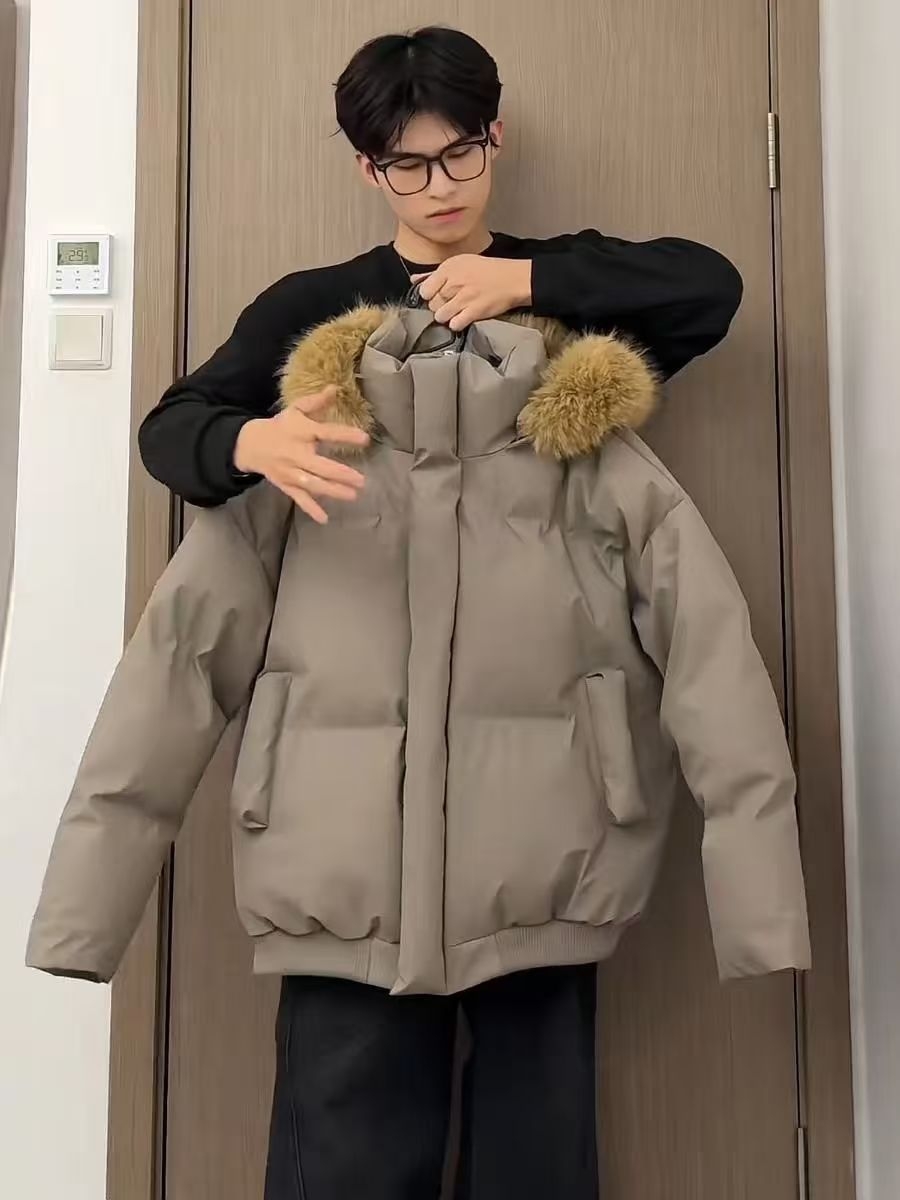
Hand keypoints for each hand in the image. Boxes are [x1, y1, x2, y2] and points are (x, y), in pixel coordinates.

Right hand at [234, 386, 369, 524]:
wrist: (250, 444)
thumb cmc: (281, 426)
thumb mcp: (296, 410)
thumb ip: (317, 402)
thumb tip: (336, 388)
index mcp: (301, 431)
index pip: (325, 433)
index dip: (345, 435)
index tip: (365, 439)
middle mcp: (296, 453)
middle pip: (319, 465)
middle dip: (340, 473)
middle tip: (361, 480)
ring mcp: (291, 471)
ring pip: (312, 484)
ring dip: (332, 491)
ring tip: (353, 495)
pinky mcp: (286, 484)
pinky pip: (298, 498)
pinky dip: (310, 508)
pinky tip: (324, 518)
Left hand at [413, 256, 531, 330]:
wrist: (513, 280)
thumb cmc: (486, 271)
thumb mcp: (460, 264)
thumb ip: (435, 273)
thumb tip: (414, 280)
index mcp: (449, 268)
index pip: (424, 290)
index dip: (429, 295)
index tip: (438, 295)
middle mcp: (455, 282)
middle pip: (432, 304)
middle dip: (439, 306)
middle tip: (450, 303)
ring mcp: (464, 298)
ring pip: (440, 316)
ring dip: (447, 316)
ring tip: (456, 312)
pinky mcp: (474, 312)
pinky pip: (454, 324)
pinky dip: (457, 324)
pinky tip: (463, 318)